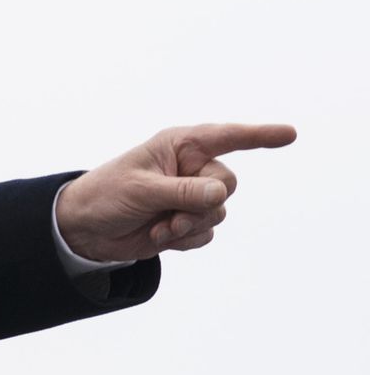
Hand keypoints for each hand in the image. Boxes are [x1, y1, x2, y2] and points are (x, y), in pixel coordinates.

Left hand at [56, 123, 296, 261]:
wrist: (86, 229)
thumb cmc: (106, 195)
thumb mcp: (142, 190)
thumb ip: (182, 192)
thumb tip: (222, 194)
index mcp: (181, 146)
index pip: (227, 137)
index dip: (260, 136)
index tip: (290, 134)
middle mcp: (192, 167)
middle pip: (228, 184)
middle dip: (202, 203)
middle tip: (170, 212)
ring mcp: (192, 196)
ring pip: (219, 212)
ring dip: (189, 224)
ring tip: (160, 224)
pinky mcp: (188, 221)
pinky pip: (207, 233)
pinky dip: (184, 240)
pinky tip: (159, 235)